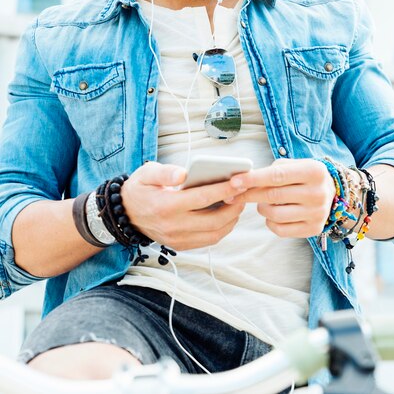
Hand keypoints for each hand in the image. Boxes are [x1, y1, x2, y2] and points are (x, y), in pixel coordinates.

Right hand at [121, 162, 246, 249]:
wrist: (124, 214)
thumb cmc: (140, 189)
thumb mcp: (147, 173)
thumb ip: (165, 172)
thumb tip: (184, 174)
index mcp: (166, 206)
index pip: (202, 198)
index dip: (224, 190)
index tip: (240, 181)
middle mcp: (173, 226)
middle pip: (214, 220)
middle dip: (233, 207)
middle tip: (243, 193)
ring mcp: (177, 239)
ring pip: (214, 234)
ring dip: (231, 220)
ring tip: (237, 203)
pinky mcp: (180, 245)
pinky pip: (207, 240)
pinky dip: (221, 229)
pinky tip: (226, 215)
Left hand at [228, 158, 335, 237]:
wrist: (330, 192)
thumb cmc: (302, 176)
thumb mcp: (292, 165)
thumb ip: (270, 171)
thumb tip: (241, 182)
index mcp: (313, 172)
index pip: (276, 176)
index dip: (252, 179)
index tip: (234, 182)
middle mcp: (317, 193)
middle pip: (273, 196)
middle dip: (249, 194)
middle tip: (235, 193)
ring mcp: (317, 213)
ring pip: (274, 214)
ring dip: (261, 208)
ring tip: (263, 201)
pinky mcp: (313, 229)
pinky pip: (280, 230)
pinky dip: (269, 222)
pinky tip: (272, 213)